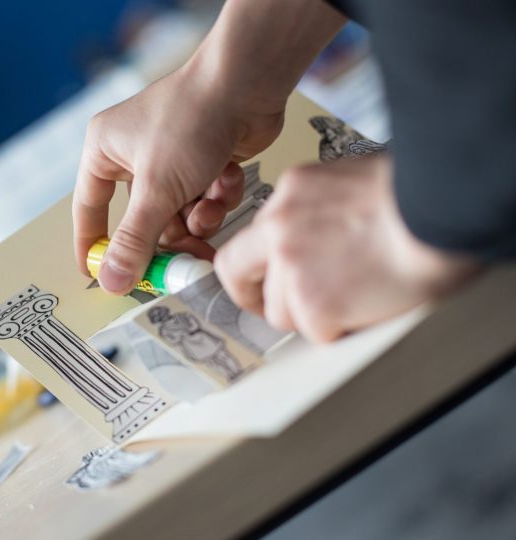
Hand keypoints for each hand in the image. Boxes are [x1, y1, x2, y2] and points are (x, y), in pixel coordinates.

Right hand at [73, 62, 284, 293]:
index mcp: (105, 150)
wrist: (249, 84)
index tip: (100, 277)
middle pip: (144, 220)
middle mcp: (134, 153)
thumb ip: (135, 240)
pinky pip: (204, 198)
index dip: (95, 245)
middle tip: (184, 263)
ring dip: (199, 217)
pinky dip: (217, 195)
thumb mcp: (157, 190)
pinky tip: (227, 179)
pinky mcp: (204, 160)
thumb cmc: (192, 119)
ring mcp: (171, 157)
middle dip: (169, 238)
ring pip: (179, 213)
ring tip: (211, 206)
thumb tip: (111, 281)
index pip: (89, 208)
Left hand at [214, 155, 479, 341]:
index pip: (245, 238)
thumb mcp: (349, 182)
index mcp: (289, 193)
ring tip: (354, 296)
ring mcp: (291, 268)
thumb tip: (317, 234)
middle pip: (238, 275)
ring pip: (280, 311)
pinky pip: (315, 330)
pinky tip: (367, 304)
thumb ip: (317, 210)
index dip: (250, 268)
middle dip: (256, 297)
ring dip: (312, 313)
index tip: (259, 282)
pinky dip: (341, 327)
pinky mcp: (314, 304)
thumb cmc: (415, 194)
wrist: (443, 210)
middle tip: (286, 307)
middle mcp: (279, 228)